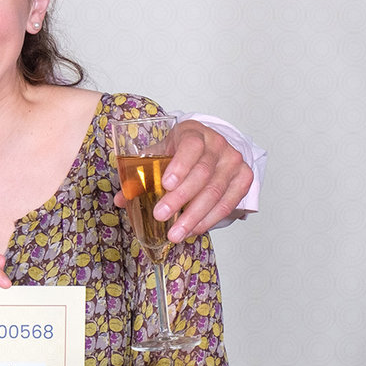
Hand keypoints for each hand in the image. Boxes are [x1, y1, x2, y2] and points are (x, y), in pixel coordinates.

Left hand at [113, 119, 251, 240]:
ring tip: (176, 233)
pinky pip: (229, 202)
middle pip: (202, 174)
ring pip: (216, 191)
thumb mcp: (159, 154)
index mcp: (193, 132)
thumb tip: (121, 199)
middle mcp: (217, 144)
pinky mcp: (244, 177)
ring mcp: (233, 161)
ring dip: (194, 216)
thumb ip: (140, 174)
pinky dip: (211, 218)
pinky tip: (195, 229)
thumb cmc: (179, 151)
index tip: (165, 184)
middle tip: (161, 216)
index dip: (180, 165)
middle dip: (180, 198)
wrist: (209, 147)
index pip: (190, 146)